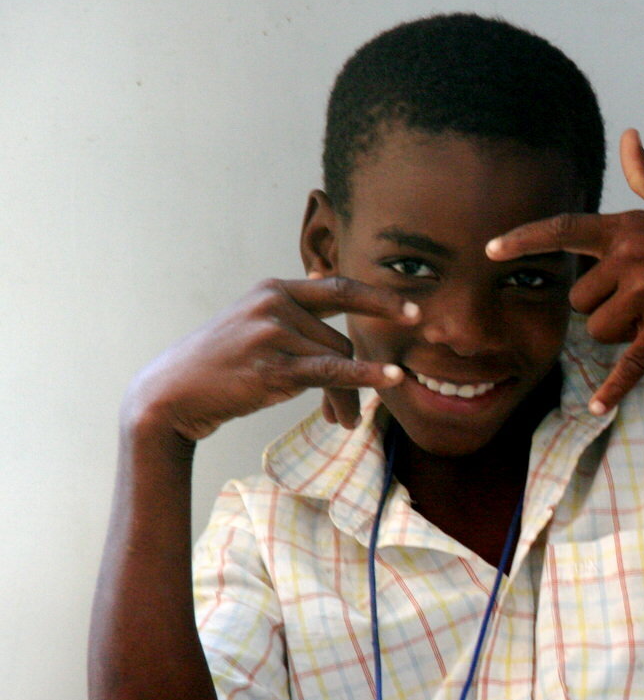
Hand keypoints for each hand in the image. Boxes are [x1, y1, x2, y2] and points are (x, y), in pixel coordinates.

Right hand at [126, 277, 418, 441]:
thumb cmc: (221, 363)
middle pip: (343, 337)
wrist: (173, 393)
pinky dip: (365, 376)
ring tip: (340, 421)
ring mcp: (272, 334)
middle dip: (356, 373)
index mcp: (273, 289)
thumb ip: (292, 307)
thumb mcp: (253, 320)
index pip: (340, 288)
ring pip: (338, 360)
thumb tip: (324, 278)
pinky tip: (391, 378)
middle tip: (351, 411)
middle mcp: (274, 305)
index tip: (415, 312)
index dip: (381, 299)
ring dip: (347, 396)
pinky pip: (333, 371)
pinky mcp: (272, 368)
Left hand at [487, 128, 643, 412]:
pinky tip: (598, 408)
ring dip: (616, 334)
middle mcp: (630, 256)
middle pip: (579, 299)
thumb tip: (630, 136)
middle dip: (598, 308)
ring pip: (599, 329)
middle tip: (634, 302)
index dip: (524, 240)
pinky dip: (615, 387)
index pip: (563, 230)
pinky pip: (631, 361)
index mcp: (626, 226)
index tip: (490, 249)